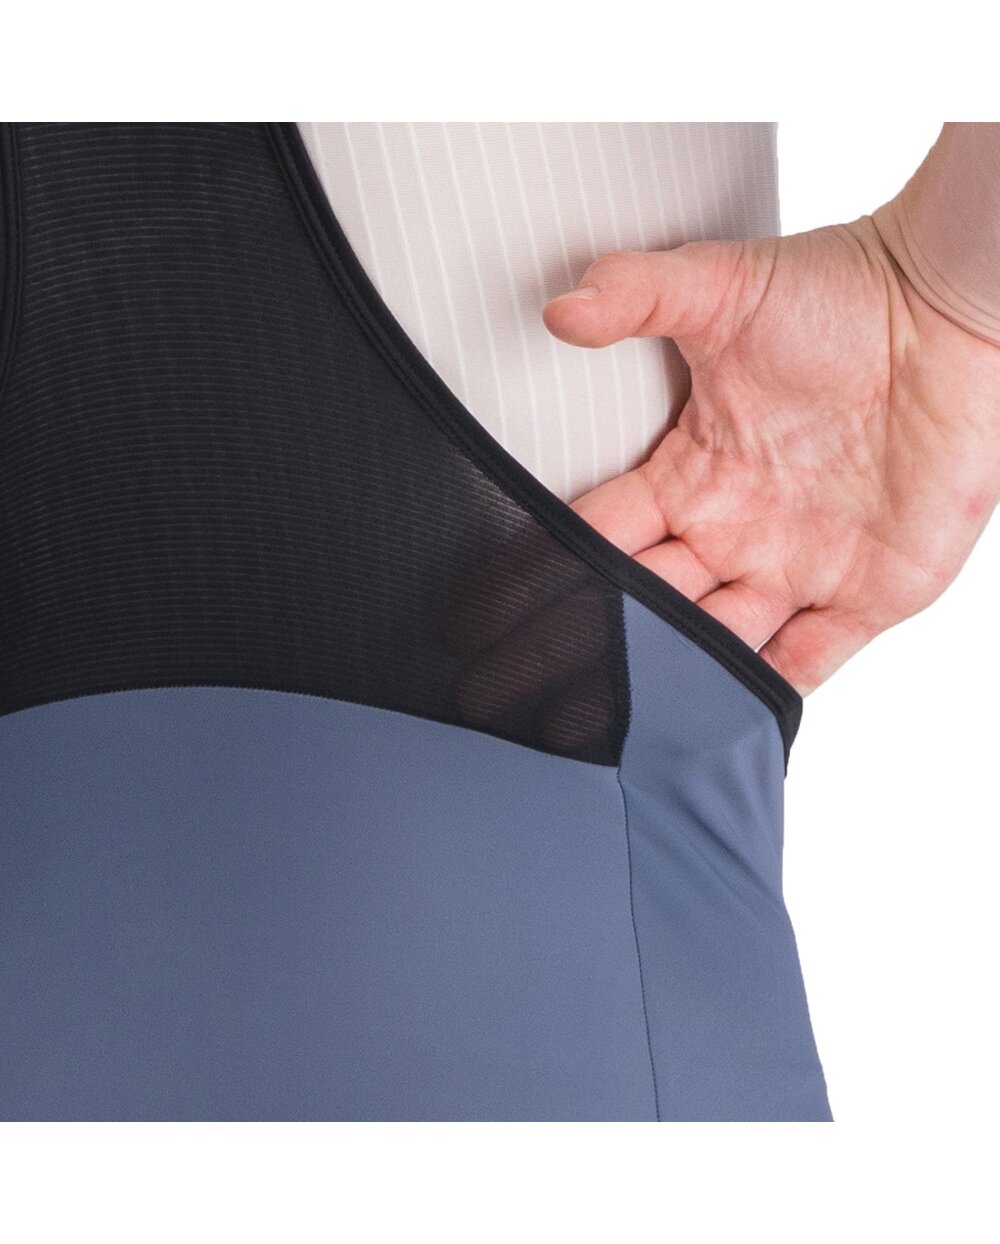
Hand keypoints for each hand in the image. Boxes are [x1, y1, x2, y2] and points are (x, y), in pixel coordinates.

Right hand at [541, 218, 999, 694]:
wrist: (951, 316)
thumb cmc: (843, 295)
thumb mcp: (720, 288)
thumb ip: (634, 294)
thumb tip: (561, 309)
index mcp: (689, 476)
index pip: (600, 539)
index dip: (549, 572)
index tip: (496, 611)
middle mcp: (732, 531)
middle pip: (646, 605)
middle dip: (593, 643)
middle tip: (534, 682)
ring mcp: (796, 567)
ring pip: (716, 643)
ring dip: (671, 675)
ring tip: (618, 711)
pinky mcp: (866, 594)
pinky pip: (806, 661)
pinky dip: (764, 693)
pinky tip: (720, 718)